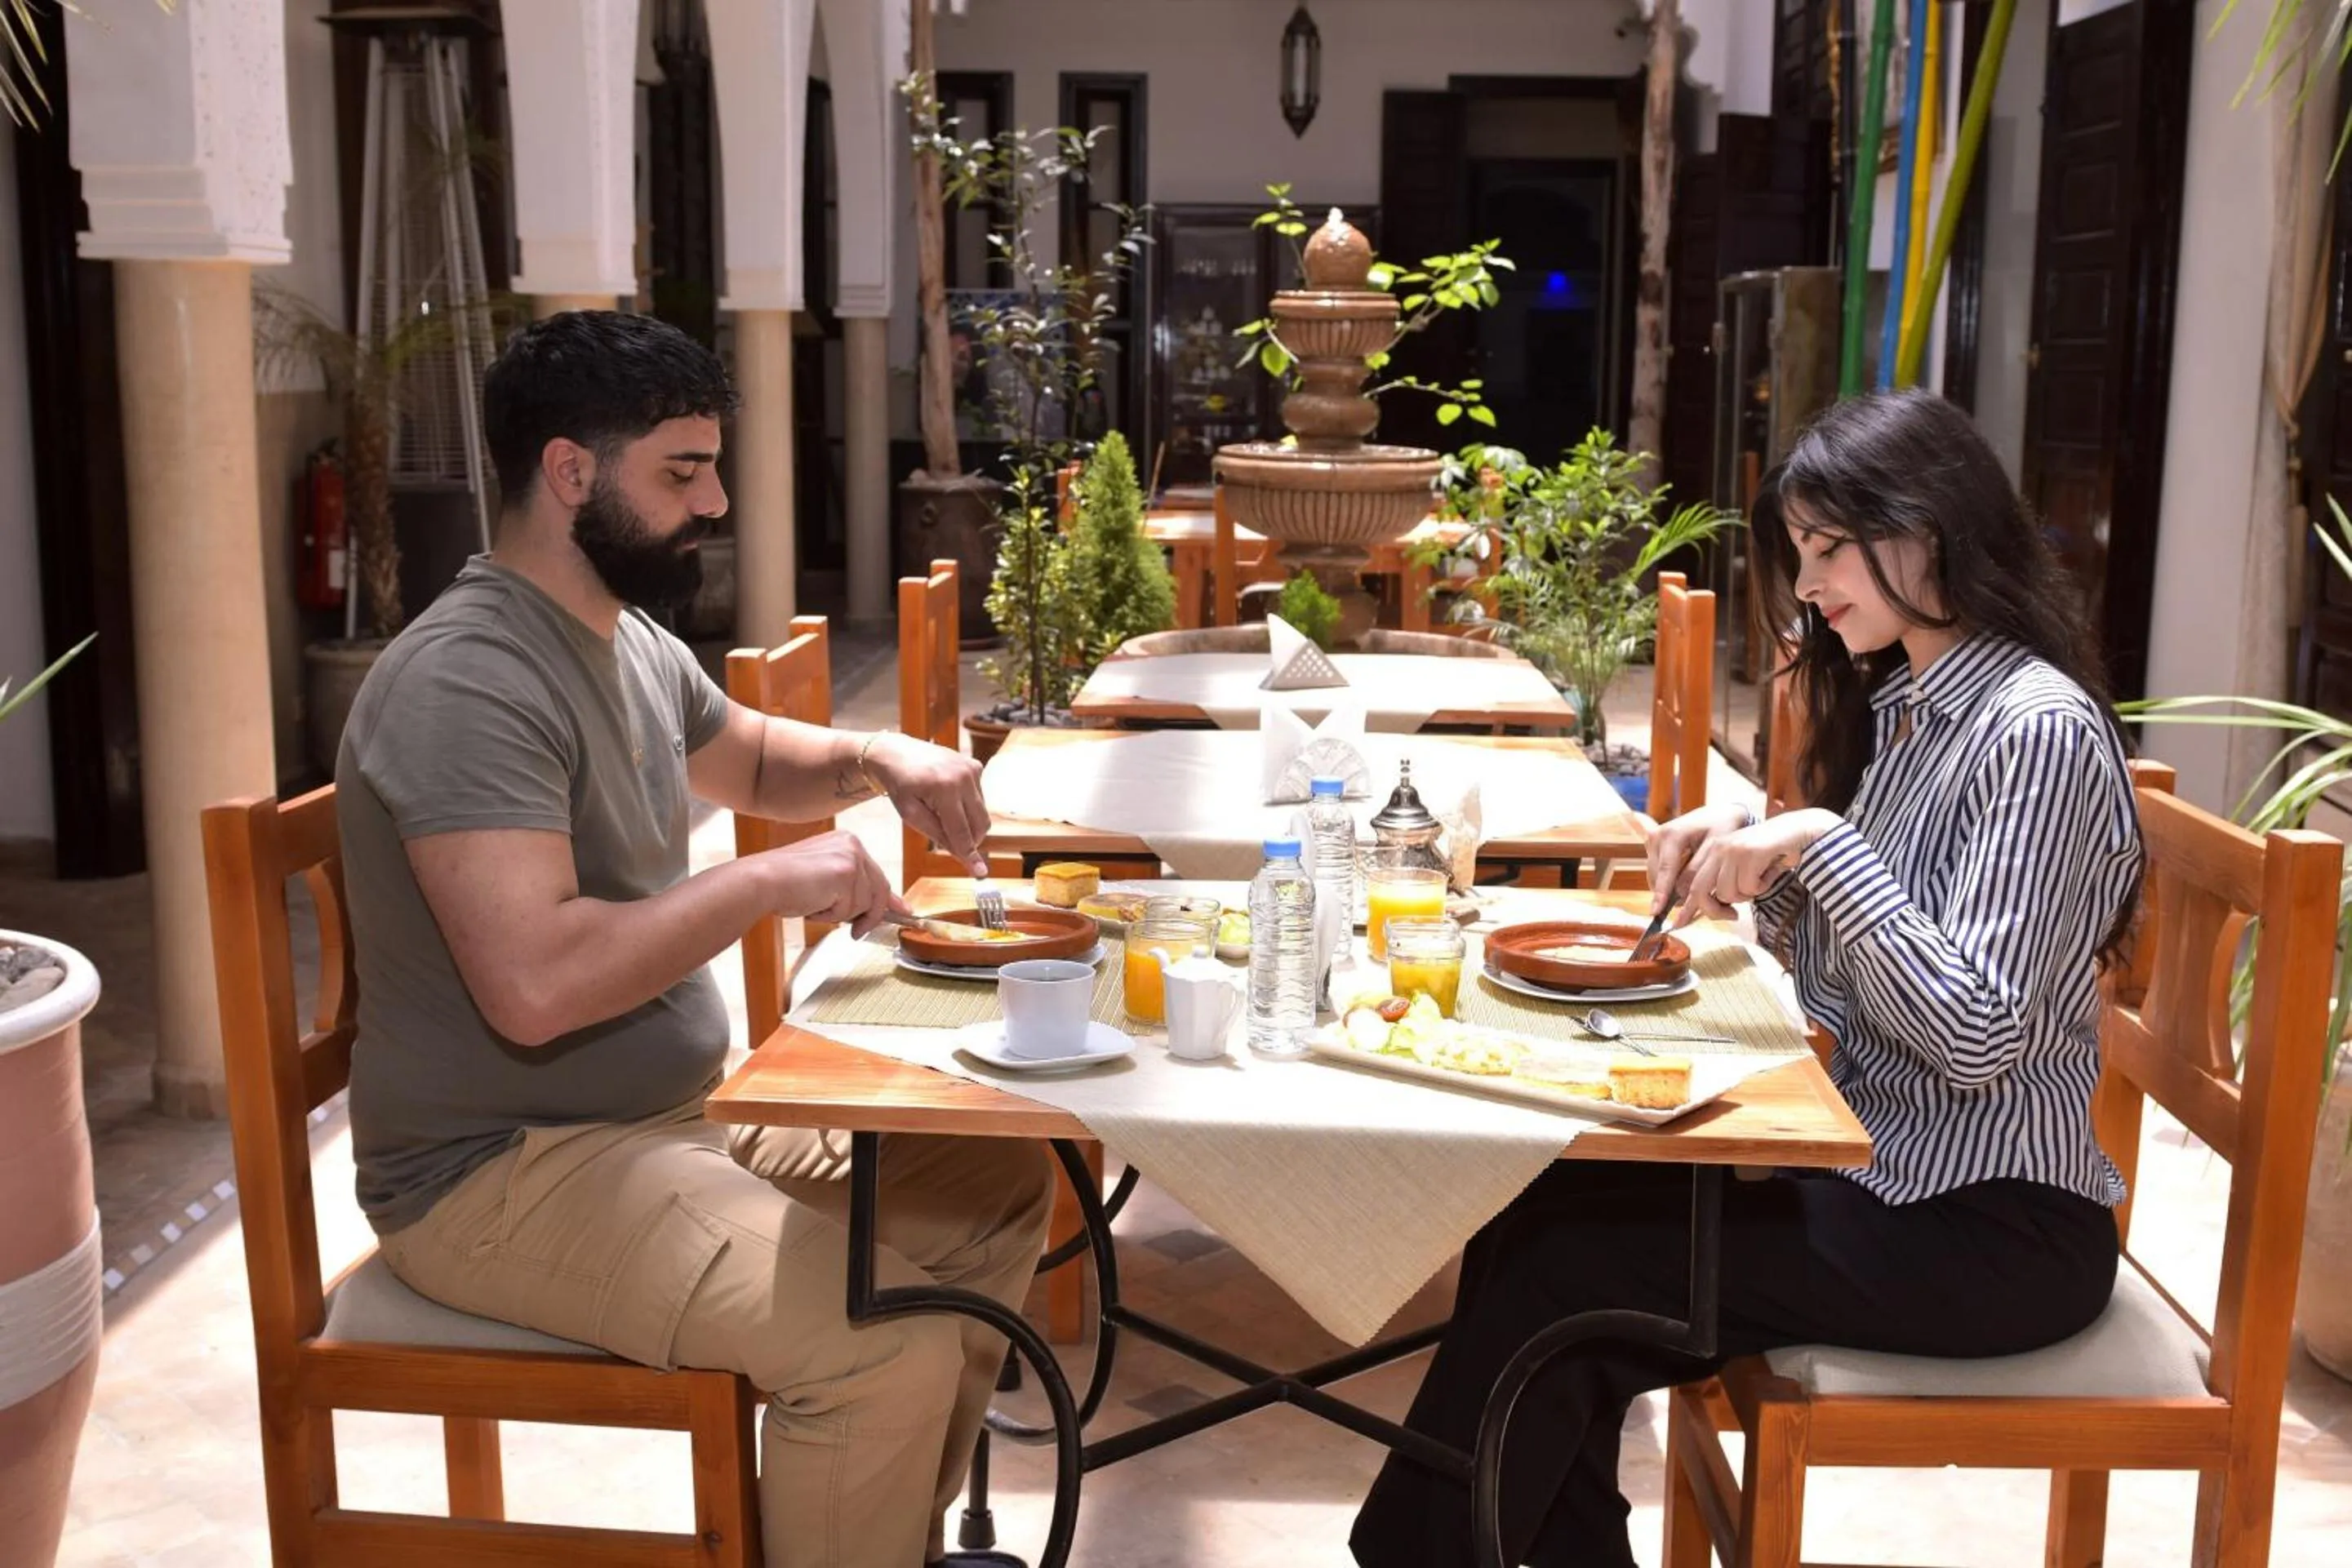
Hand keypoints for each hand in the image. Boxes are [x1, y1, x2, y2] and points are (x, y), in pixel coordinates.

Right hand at [759, 830, 909, 938]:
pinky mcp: (847, 873)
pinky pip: (850, 909)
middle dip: (869, 915)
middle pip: (878, 890)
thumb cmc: (784, 884)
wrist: (761, 881)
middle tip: (858, 932)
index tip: (903, 911)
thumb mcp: (826, 883)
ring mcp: (852, 857)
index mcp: (847, 842)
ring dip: (838, 913)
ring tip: (812, 902)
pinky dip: (830, 915)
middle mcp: (853, 845)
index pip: (877, 875)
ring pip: (863, 904)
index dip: (889, 899)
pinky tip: (812, 903)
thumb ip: (853, 890)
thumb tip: (886, 910)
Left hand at [864, 733, 991, 876]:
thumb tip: (963, 856)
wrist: (896, 754)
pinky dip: (968, 807)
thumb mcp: (911, 814)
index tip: (981, 873)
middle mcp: (964, 776)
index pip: (962, 831)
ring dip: (967, 822)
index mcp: (944, 789)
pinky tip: (948, 799)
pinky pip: (980, 798)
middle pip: (980, 824)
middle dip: (970, 840)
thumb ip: (938, 835)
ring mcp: (972, 769)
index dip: (970, 855)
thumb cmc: (900, 786)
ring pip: (982, 813)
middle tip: (951, 842)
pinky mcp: (976, 766)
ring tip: (942, 814)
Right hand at [1641, 801, 1756, 918]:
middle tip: (1693, 908)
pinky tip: (1686, 881)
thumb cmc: (1722, 828)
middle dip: (1670, 895)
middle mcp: (1657, 836)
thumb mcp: (1714, 848)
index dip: (1661, 895)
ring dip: (1670, 889)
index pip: (1665, 872)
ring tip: (1693, 893)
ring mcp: (1653, 840)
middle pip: (1657, 878)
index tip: (1656, 913)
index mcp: (1671, 835)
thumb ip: (1697, 871)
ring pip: (1656, 877)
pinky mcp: (1654, 846)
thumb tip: (1682, 894)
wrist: (1721, 813)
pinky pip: (1659, 872)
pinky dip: (1670, 881)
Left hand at [1669, 807, 1841, 926]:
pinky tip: (1768, 872)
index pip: (1689, 883)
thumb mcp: (1739, 870)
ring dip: (1746, 895)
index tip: (1681, 923)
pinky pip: (1749, 887)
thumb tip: (1705, 911)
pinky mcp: (1749, 852)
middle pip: (1700, 892)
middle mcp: (1716, 848)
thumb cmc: (1767, 856)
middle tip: (1733, 916)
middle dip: (1714, 911)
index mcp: (1709, 851)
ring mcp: (1731, 850)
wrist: (1796, 831)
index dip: (1687, 907)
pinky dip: (1762, 887)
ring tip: (1758, 879)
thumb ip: (1722, 886)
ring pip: (1727, 893)